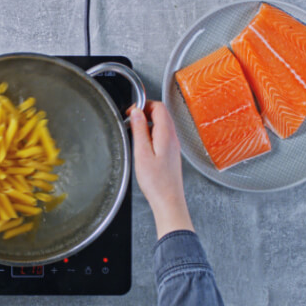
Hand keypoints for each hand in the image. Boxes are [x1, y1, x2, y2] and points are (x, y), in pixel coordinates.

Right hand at [130, 101, 193, 238]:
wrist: (168, 201)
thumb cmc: (156, 182)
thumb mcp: (142, 153)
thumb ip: (139, 130)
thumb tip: (136, 112)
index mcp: (166, 135)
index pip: (159, 107)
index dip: (144, 105)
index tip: (131, 112)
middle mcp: (173, 138)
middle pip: (162, 113)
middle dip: (145, 112)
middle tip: (131, 120)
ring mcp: (173, 146)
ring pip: (162, 124)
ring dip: (147, 123)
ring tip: (135, 132)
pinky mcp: (171, 153)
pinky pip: (162, 135)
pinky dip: (151, 133)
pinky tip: (142, 144)